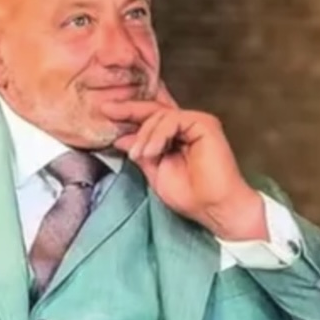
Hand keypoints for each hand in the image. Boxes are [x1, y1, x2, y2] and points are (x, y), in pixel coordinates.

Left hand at [101, 85, 264, 240]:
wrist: (214, 208)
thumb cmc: (192, 197)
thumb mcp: (155, 172)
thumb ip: (141, 153)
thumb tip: (121, 138)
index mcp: (177, 136)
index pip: (151, 118)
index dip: (129, 112)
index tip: (105, 111)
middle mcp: (188, 126)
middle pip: (154, 110)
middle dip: (129, 110)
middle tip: (108, 111)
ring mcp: (198, 123)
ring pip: (160, 115)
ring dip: (145, 135)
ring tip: (140, 155)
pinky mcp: (205, 124)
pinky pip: (173, 119)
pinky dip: (158, 134)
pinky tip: (152, 152)